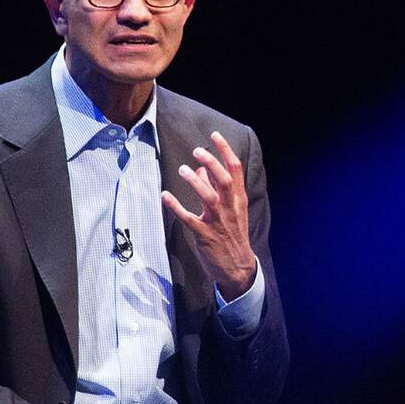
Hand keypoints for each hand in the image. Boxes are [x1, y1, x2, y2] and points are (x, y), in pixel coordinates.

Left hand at [162, 131, 257, 299]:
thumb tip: (199, 169)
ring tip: (182, 169)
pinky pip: (189, 219)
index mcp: (238, 199)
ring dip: (195, 182)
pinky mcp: (205, 236)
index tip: (215, 135)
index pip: (235, 170)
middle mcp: (230, 208)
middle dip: (211, 162)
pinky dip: (177, 207)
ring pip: (209, 198)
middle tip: (197, 151)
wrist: (239, 268)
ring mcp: (218, 222)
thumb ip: (216, 188)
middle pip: (223, 180)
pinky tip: (165, 196)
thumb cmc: (233, 235)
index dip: (225, 151)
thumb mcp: (231, 210)